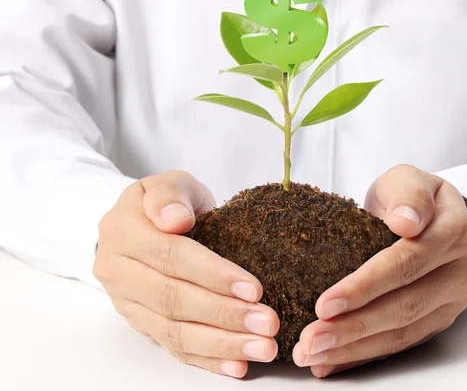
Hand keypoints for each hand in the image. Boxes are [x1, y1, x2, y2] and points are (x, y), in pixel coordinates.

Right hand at [94, 170, 278, 377]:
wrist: (144, 224)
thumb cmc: (167, 202)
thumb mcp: (170, 183)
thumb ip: (170, 195)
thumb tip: (175, 219)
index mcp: (122, 230)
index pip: (171, 256)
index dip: (213, 274)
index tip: (254, 288)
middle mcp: (117, 270)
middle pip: (173, 299)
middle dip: (224, 315)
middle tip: (267, 324)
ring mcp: (126, 302)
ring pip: (173, 331)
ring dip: (221, 344)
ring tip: (262, 348)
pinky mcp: (140, 324)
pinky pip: (173, 347)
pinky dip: (206, 359)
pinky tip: (236, 366)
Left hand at [293, 165, 466, 377]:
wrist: (436, 216)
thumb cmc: (411, 196)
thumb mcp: (407, 179)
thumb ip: (408, 195)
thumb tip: (405, 222)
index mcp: (455, 231)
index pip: (406, 263)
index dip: (365, 286)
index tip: (325, 304)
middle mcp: (462, 270)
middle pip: (405, 306)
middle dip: (354, 327)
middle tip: (311, 340)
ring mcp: (454, 299)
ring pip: (404, 332)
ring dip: (356, 348)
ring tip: (314, 356)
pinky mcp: (440, 318)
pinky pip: (403, 342)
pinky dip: (366, 354)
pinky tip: (334, 361)